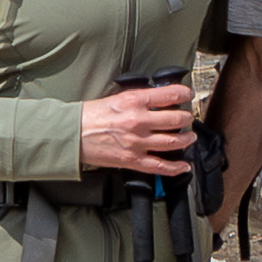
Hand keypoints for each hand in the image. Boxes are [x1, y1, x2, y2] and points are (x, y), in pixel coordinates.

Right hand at [80, 81, 195, 175]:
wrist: (73, 134)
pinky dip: (175, 168)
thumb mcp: (117, 97)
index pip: (169, 94)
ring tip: (189, 137)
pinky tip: (183, 166)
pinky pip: (160, 166)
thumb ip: (139, 98)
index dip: (184, 94)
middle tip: (188, 118)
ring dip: (186, 139)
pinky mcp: (133, 160)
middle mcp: (139, 121)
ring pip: (173, 142)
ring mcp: (137, 143)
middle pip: (176, 119)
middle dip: (186, 118)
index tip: (187, 95)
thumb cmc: (91, 115)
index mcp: (134, 101)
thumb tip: (159, 99)